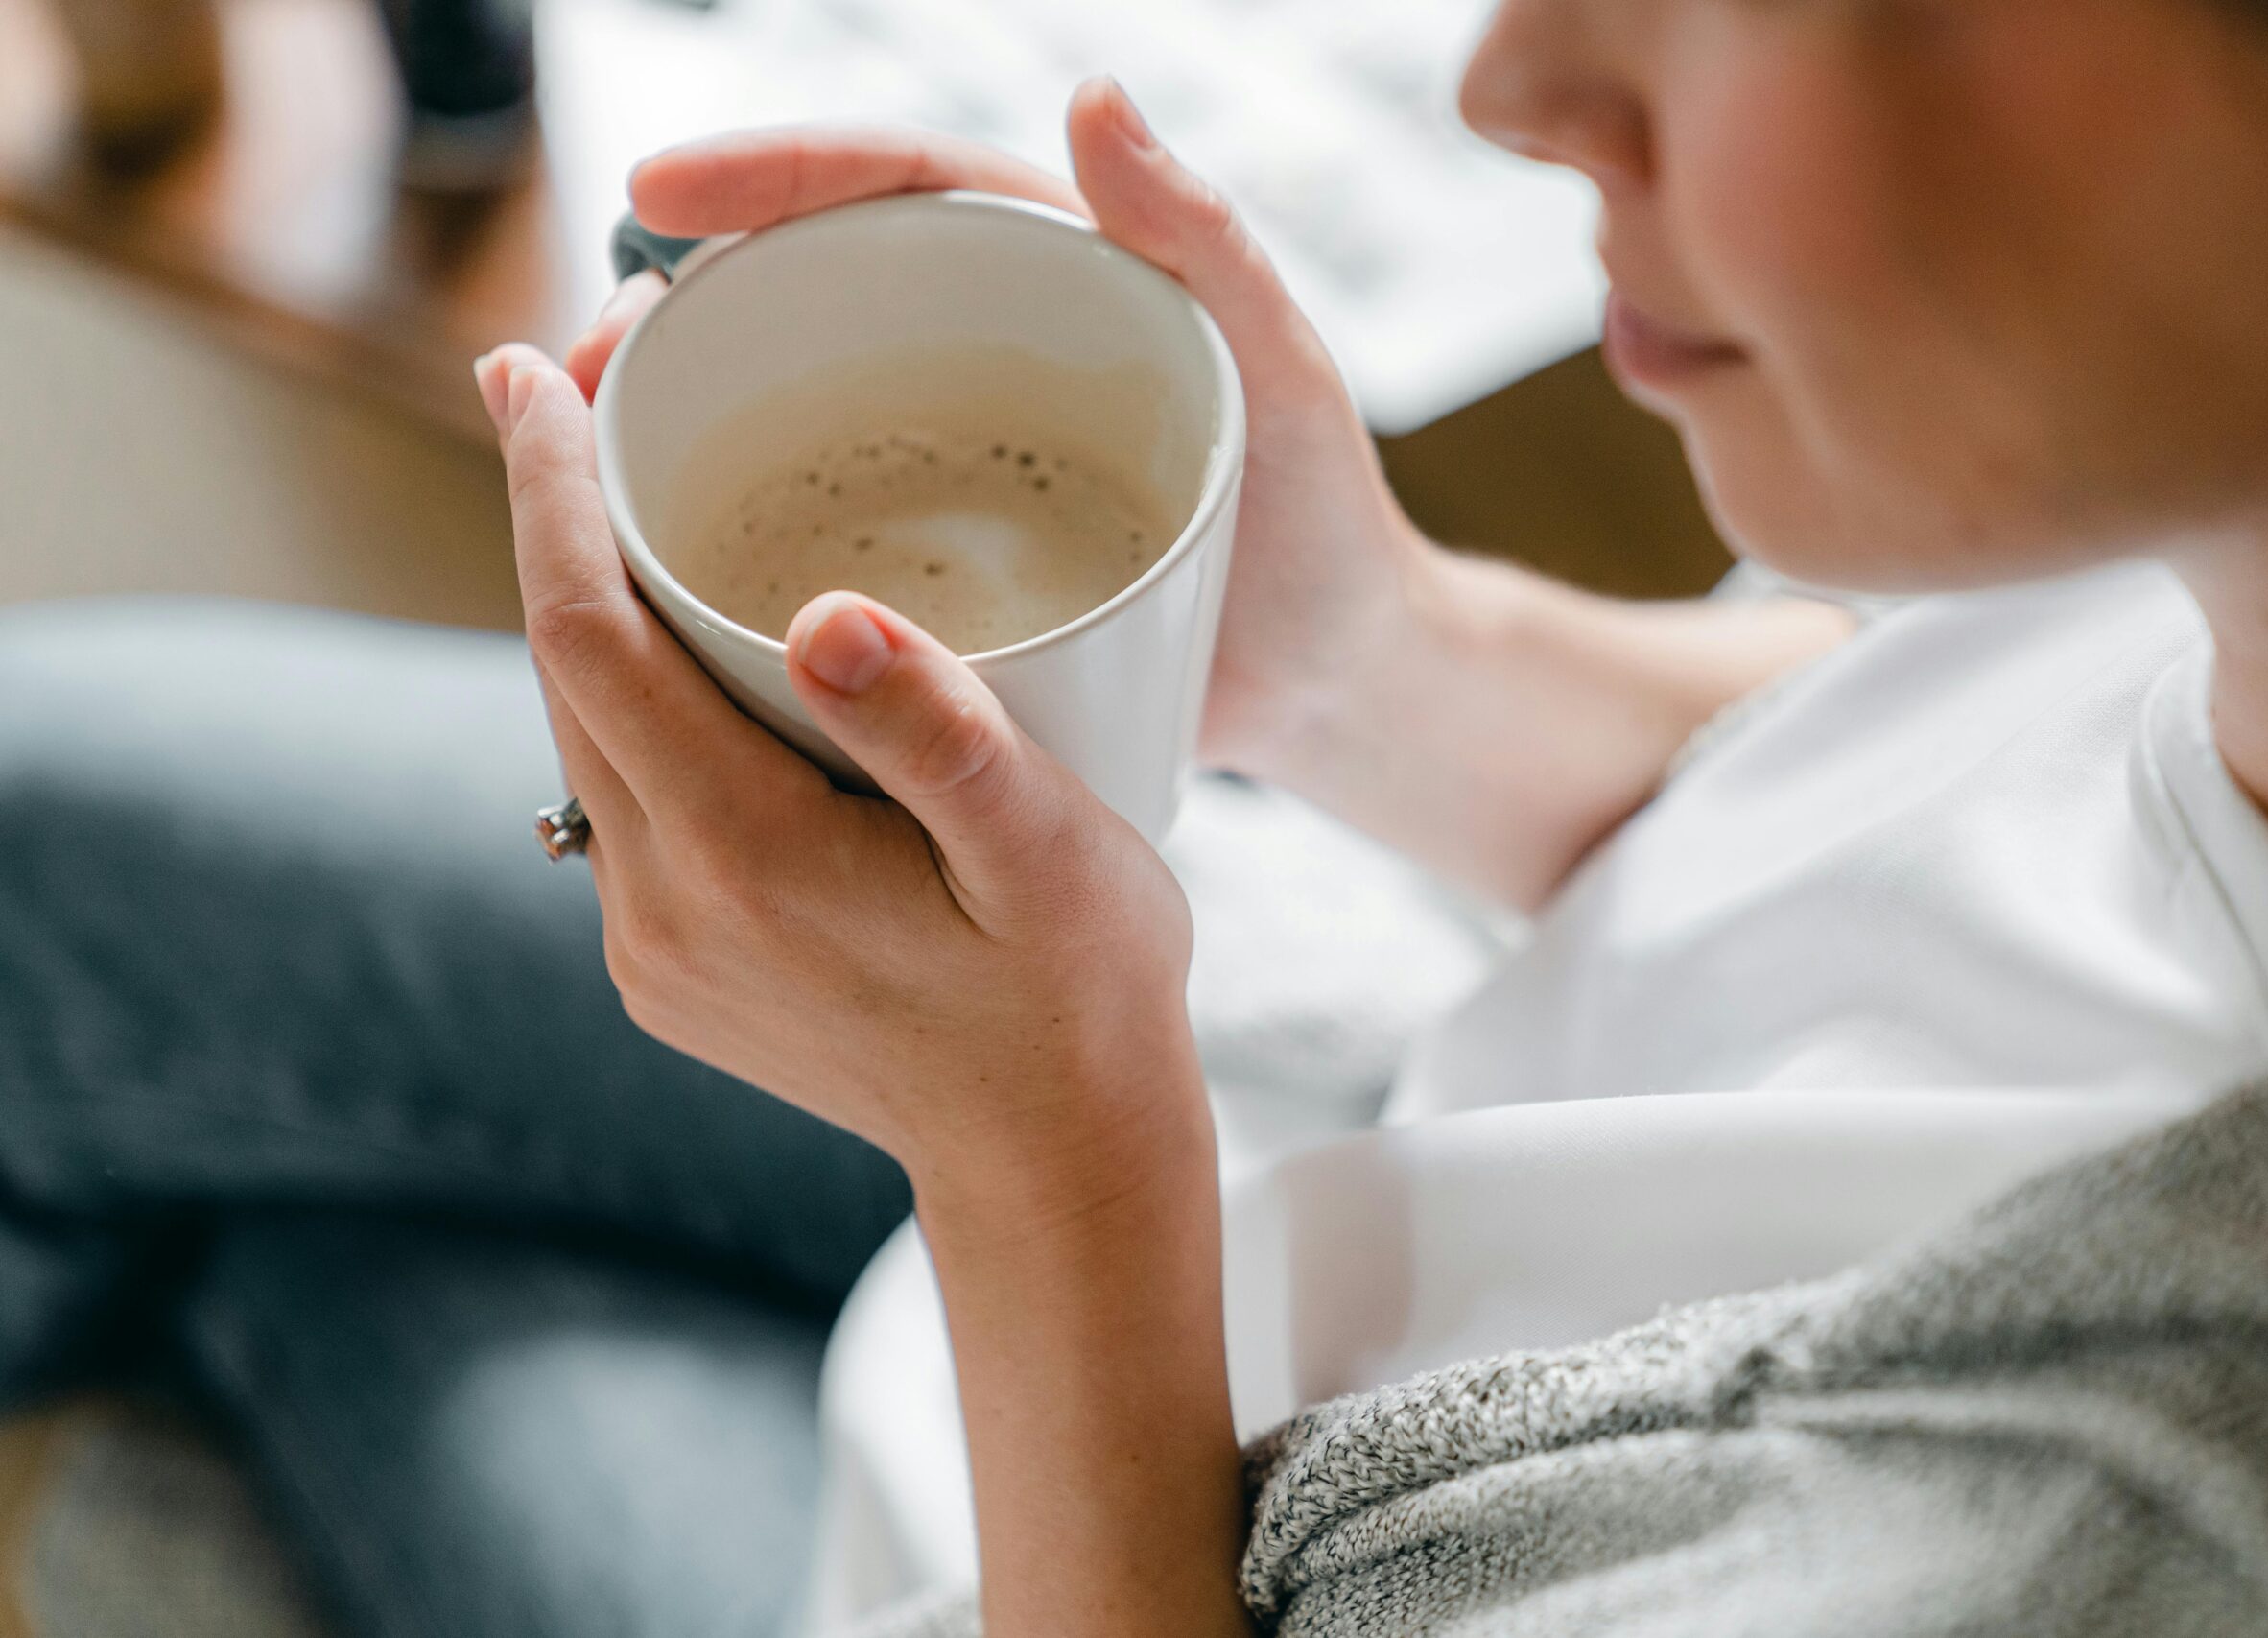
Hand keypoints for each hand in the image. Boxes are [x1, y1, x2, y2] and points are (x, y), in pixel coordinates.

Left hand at [474, 345, 1209, 1206]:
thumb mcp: (1052, 858)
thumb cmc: (1081, 1000)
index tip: (532, 360)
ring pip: (584, 731)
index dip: (545, 487)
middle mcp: (661, 907)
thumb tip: (829, 613)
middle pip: (563, 670)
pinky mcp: (672, 967)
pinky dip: (634, 695)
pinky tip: (691, 641)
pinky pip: (620, 795)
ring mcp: (654, 948)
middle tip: (599, 371)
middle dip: (559, 512)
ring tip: (640, 478)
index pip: (586, 637)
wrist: (1058, 1168)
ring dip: (593, 601)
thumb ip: (943, 737)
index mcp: (741, 861)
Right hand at [567, 76, 1433, 780]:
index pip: (893, 191)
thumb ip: (1203, 240)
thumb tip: (1094, 91)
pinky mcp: (931, 570)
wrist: (1332, 684)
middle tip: (573, 362)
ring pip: (784, 420)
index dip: (770, 177)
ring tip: (572, 467)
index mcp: (1046, 277)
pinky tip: (648, 583)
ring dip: (669, 433)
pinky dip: (726, 548)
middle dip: (674, 312)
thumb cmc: (1325, 518)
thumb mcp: (1280, 371)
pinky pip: (812, 539)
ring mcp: (945, 461)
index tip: (660, 189)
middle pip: (801, 301)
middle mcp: (978, 354)